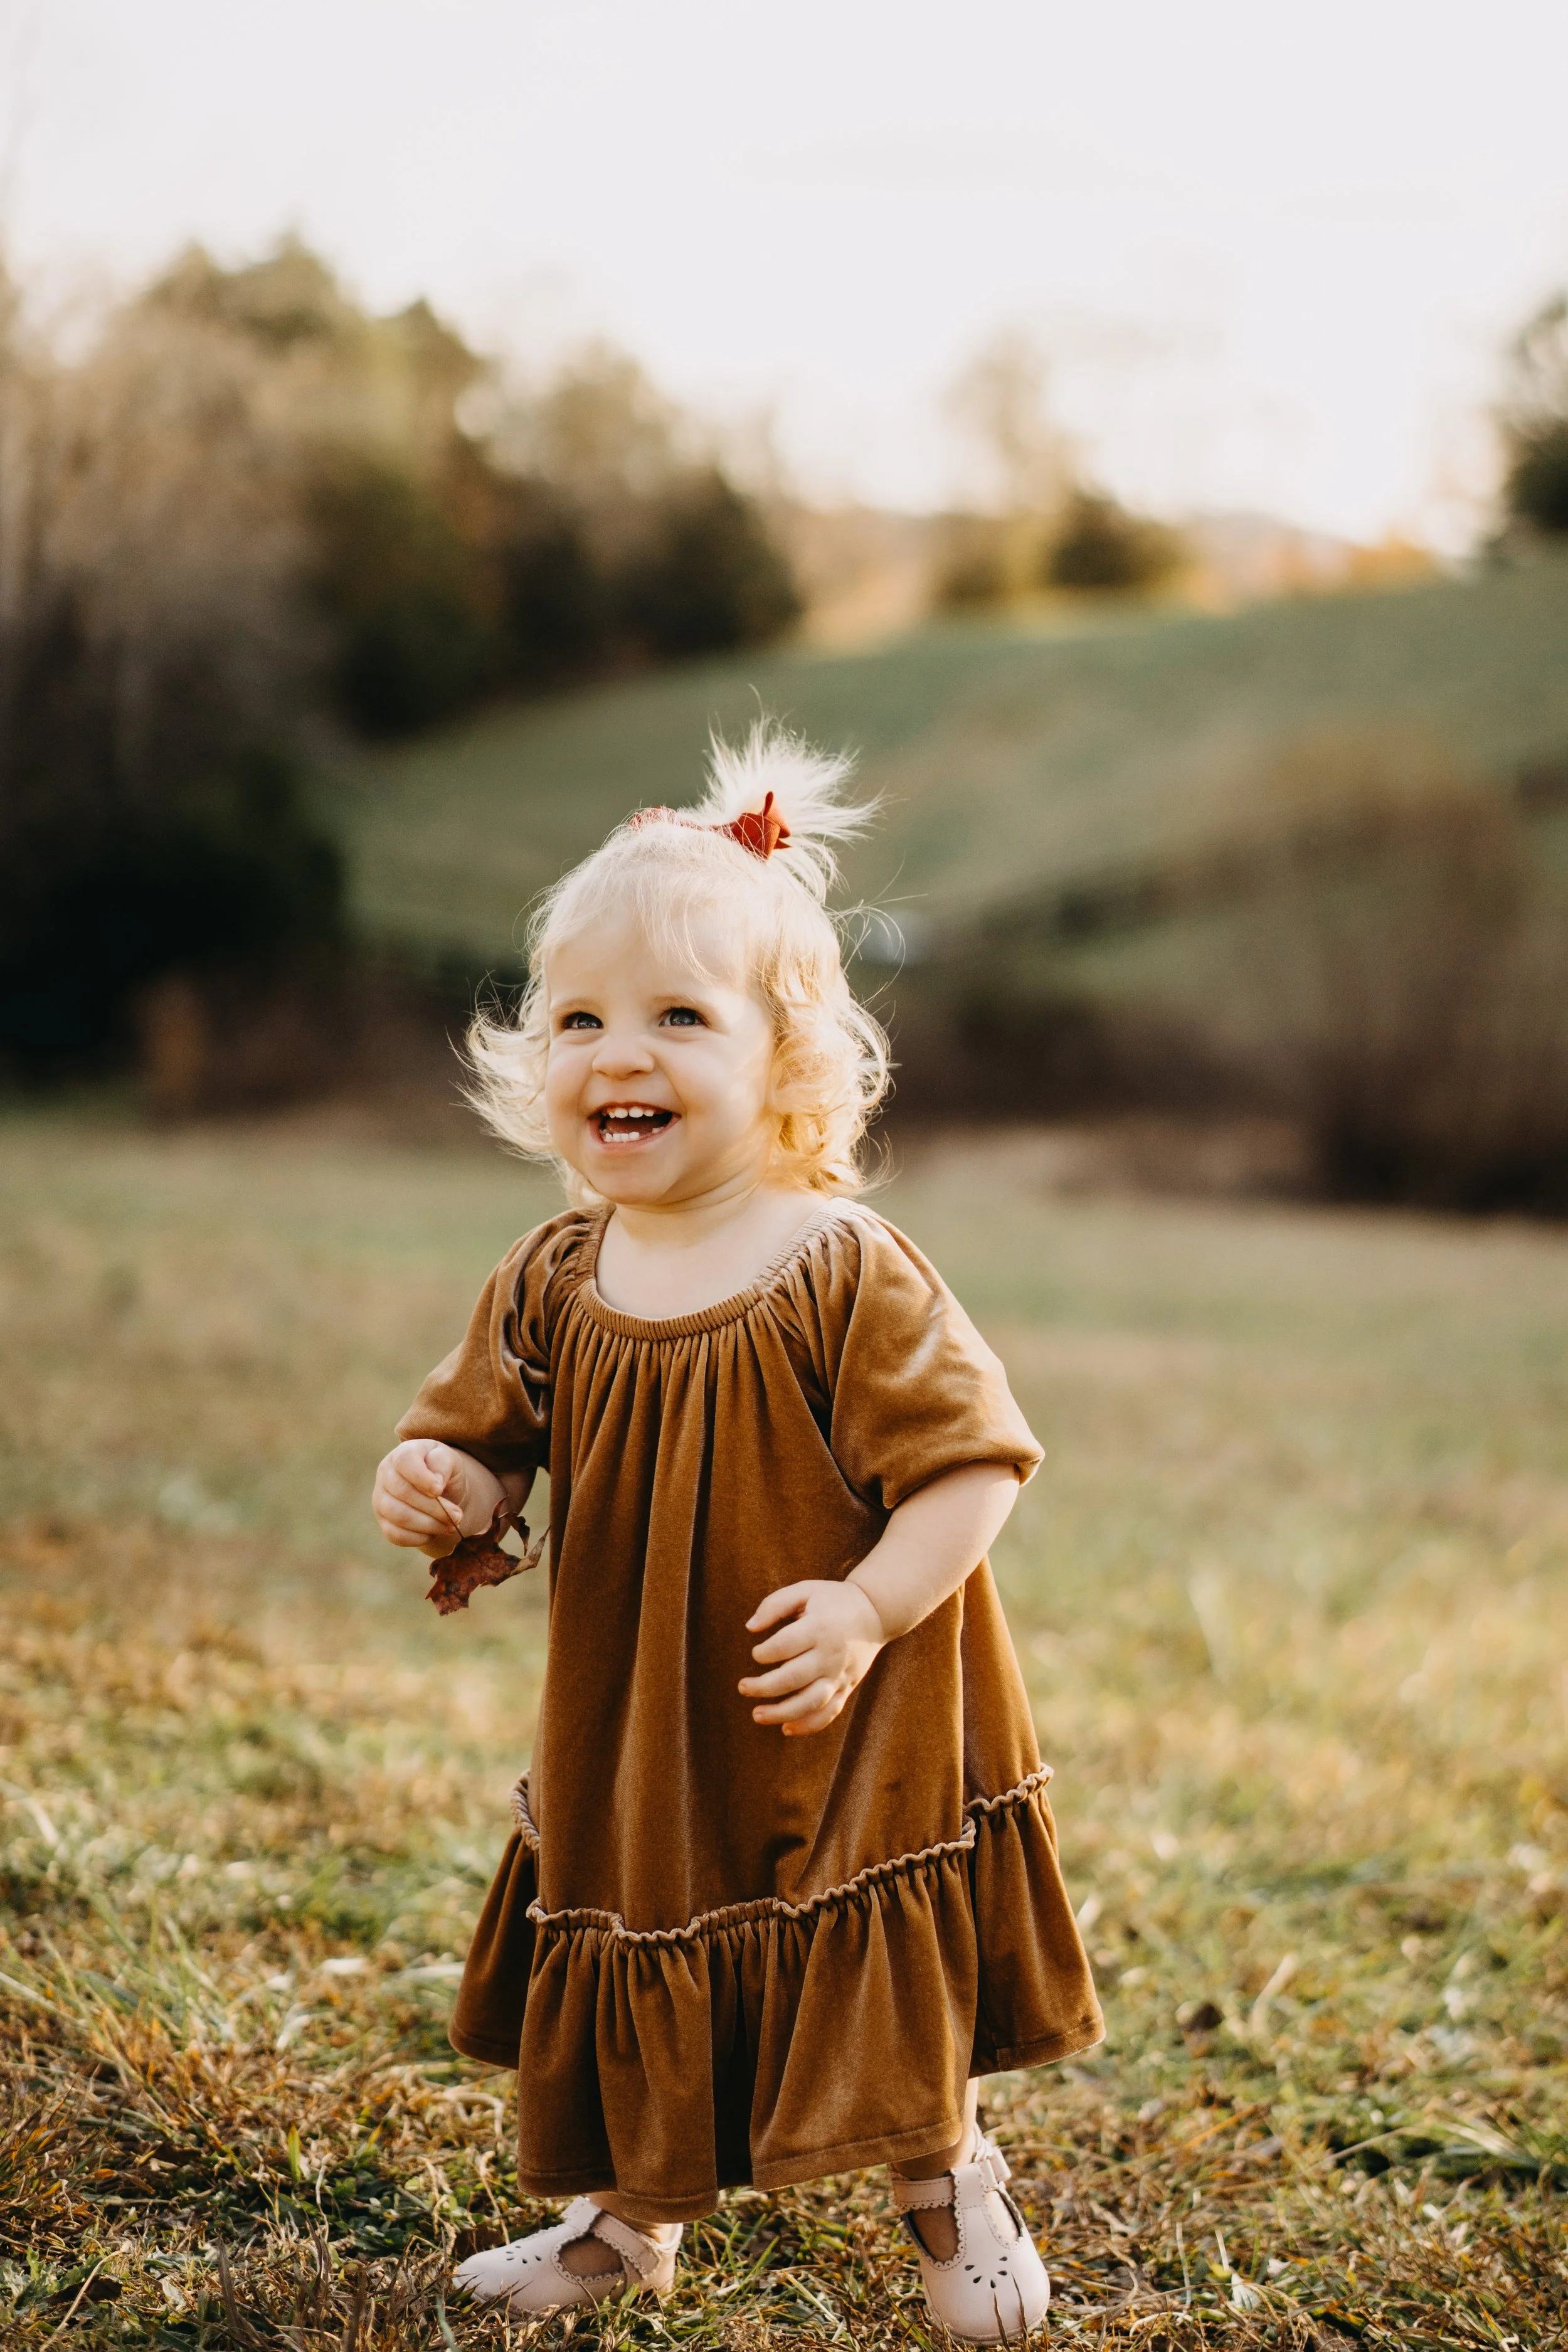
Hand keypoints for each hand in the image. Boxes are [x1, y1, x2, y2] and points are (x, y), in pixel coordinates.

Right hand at [372, 1441, 503, 1556]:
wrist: (439, 1490)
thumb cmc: (443, 1470)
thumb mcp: (450, 1460)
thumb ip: (443, 1463)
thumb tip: (435, 1486)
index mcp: (403, 1453)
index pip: (404, 1461)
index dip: (421, 1477)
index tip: (439, 1490)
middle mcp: (386, 1474)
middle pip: (403, 1492)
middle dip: (434, 1508)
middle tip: (457, 1516)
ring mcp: (381, 1499)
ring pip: (399, 1516)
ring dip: (429, 1525)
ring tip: (451, 1526)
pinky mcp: (383, 1522)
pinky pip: (395, 1535)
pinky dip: (418, 1538)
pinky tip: (434, 1533)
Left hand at [739, 1580, 885, 1735]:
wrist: (876, 1612)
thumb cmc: (833, 1600)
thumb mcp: (805, 1590)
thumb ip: (775, 1604)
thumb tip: (750, 1627)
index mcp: (819, 1627)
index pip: (784, 1646)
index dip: (763, 1653)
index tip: (755, 1653)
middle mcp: (831, 1654)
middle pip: (793, 1678)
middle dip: (763, 1687)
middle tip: (743, 1687)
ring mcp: (840, 1674)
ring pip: (811, 1702)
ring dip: (782, 1713)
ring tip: (757, 1714)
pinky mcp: (847, 1687)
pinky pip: (830, 1712)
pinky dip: (808, 1725)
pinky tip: (786, 1728)